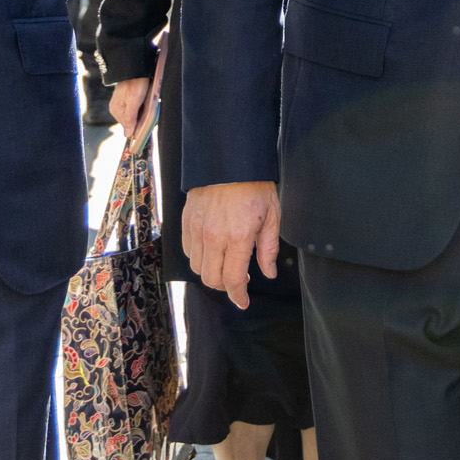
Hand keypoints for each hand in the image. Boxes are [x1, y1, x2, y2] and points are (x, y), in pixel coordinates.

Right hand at [109, 79, 152, 141]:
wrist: (137, 68)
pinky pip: (135, 108)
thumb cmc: (135, 83)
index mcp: (116, 110)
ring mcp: (121, 103)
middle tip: (148, 110)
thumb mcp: (134, 101)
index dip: (138, 126)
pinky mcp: (127, 99)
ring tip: (146, 103)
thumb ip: (130, 118)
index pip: (128, 127)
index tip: (147, 123)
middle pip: (131, 121)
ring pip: (134, 115)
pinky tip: (145, 101)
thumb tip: (128, 135)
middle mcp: (117, 108)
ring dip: (142, 113)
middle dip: (141, 118)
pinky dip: (141, 107)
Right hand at [183, 181, 280, 309]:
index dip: (238, 296)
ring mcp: (197, 229)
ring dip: (211, 272)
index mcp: (238, 237)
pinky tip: (212, 250)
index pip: (233, 280)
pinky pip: (187, 250)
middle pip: (211, 279)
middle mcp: (214, 236)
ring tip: (226, 263)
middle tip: (238, 281)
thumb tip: (268, 273)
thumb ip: (268, 249)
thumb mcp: (272, 216)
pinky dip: (198, 257)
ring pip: (196, 267)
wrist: (230, 158)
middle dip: (225, 287)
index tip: (243, 301)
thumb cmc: (254, 185)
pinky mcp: (187, 221)